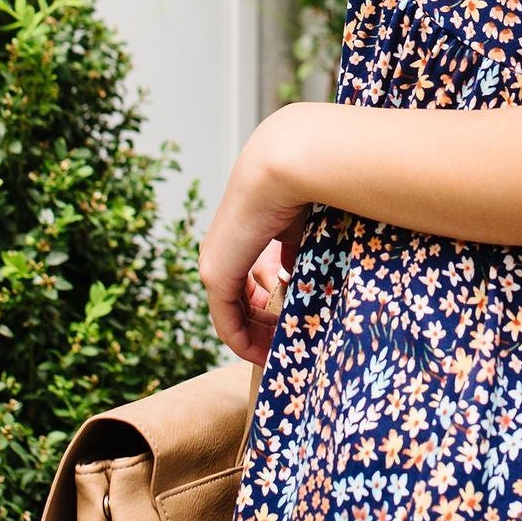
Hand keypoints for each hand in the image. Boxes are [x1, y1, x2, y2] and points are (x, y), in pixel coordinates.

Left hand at [198, 116, 311, 363]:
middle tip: (292, 348)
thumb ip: (300, 256)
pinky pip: (228, 324)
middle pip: (241, 304)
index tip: (295, 325)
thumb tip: (302, 280)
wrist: (287, 164)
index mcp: (241, 236)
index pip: (250, 282)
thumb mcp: (304, 229)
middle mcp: (222, 251)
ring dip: (261, 339)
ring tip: (287, 353)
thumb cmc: (306, 187)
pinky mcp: (215, 276)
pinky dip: (247, 344)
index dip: (273, 308)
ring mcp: (215, 264)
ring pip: (234, 318)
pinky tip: (269, 356)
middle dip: (267, 329)